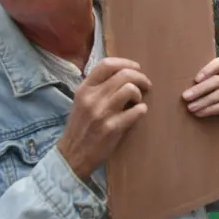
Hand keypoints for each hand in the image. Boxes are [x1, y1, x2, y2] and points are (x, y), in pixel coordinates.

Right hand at [57, 58, 151, 179]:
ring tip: (138, 101)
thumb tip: (123, 74)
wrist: (72, 156)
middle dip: (140, 77)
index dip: (126, 63)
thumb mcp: (81, 102)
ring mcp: (102, 113)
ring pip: (130, 89)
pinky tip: (139, 112)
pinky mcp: (112, 128)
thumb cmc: (80, 127)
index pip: (106, 64)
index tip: (136, 68)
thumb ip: (97, 87)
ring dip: (139, 94)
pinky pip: (136, 111)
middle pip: (124, 75)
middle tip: (146, 85)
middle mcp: (92, 98)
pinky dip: (142, 110)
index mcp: (84, 89)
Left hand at [182, 57, 218, 131]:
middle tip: (185, 97)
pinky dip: (211, 109)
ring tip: (191, 108)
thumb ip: (195, 87)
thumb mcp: (201, 94)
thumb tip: (173, 84)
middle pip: (218, 80)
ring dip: (204, 101)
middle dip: (200, 89)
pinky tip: (200, 113)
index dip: (209, 69)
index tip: (196, 79)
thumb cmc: (208, 106)